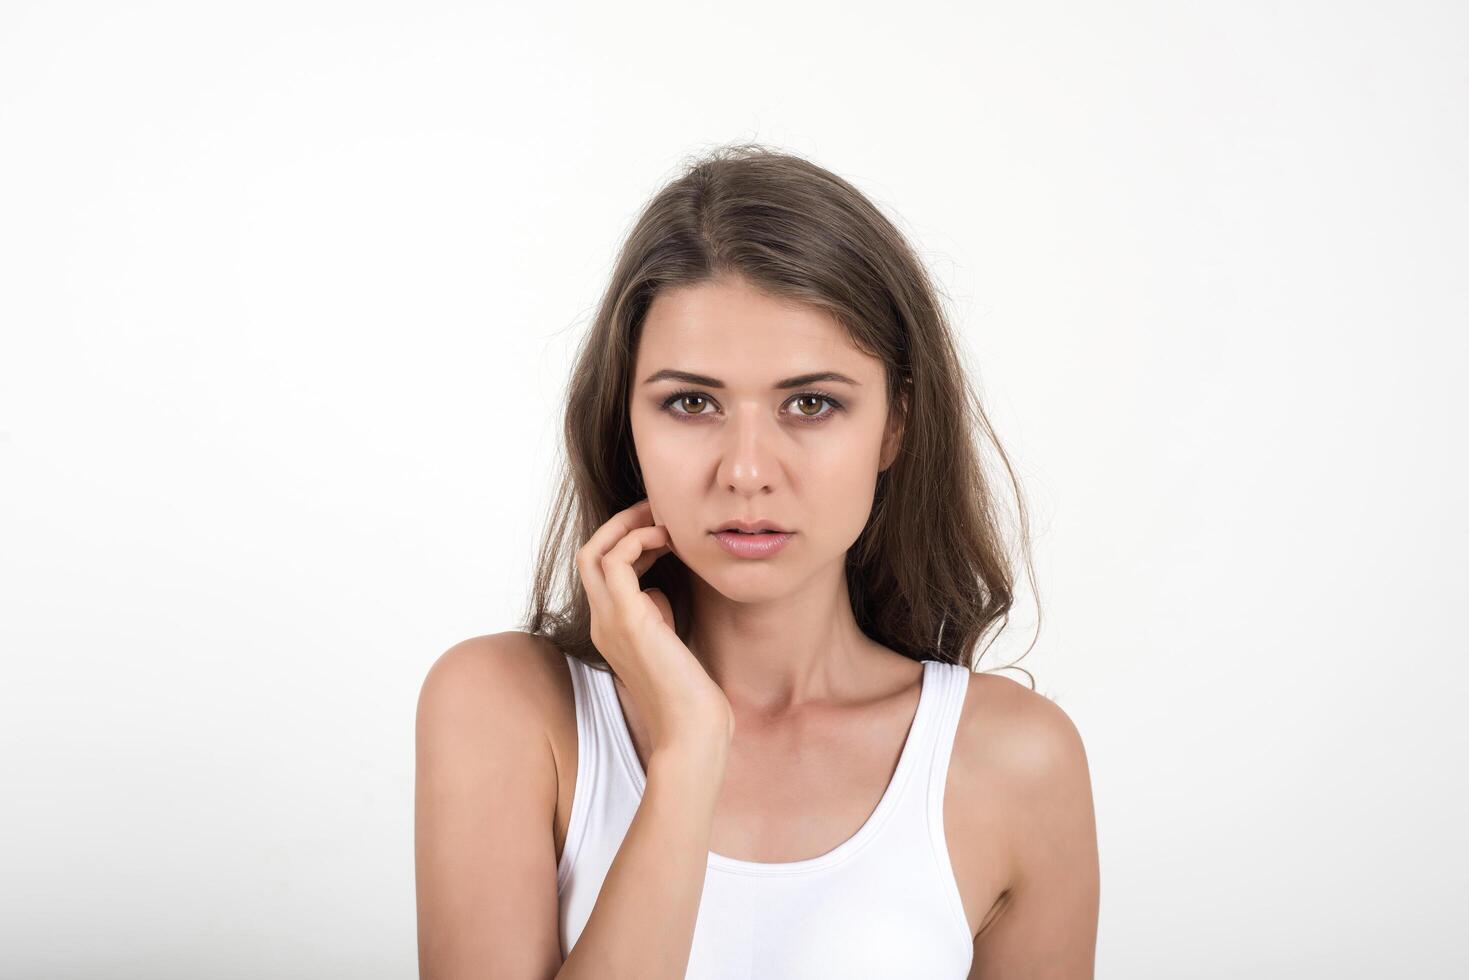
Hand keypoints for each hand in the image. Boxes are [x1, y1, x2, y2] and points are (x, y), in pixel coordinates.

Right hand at [575, 499, 733, 750]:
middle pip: (589, 554)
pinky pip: (615, 562)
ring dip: (629, 526)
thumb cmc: (689, 696)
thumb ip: (657, 616)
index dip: (628, 543)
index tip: (661, 531)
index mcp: (609, 630)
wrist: (692, 732)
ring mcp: (610, 622)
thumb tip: (657, 592)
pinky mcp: (629, 620)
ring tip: (664, 520)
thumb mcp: (669, 644)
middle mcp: (601, 623)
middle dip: (621, 525)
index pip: (601, 571)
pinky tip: (667, 540)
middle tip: (657, 511)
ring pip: (594, 552)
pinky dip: (638, 540)